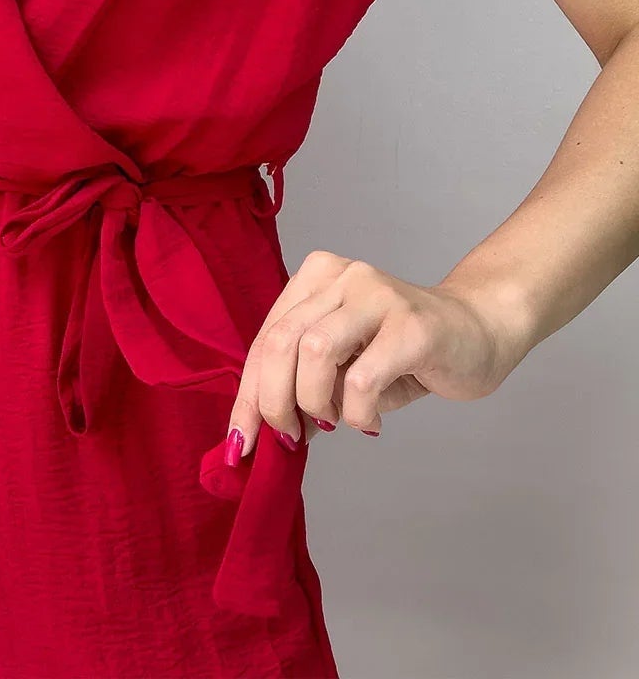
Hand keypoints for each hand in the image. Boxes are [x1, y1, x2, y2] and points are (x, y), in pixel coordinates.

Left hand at [224, 249, 527, 458]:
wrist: (478, 331)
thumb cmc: (403, 351)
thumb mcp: (344, 359)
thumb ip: (304, 378)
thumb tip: (264, 428)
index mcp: (316, 277)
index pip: (266, 337)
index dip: (247, 395)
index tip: (239, 443)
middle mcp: (342, 276)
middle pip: (281, 342)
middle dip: (273, 403)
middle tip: (290, 437)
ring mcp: (377, 295)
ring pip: (314, 353)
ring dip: (315, 403)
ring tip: (335, 420)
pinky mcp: (412, 325)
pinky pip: (362, 378)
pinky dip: (356, 412)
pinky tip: (371, 419)